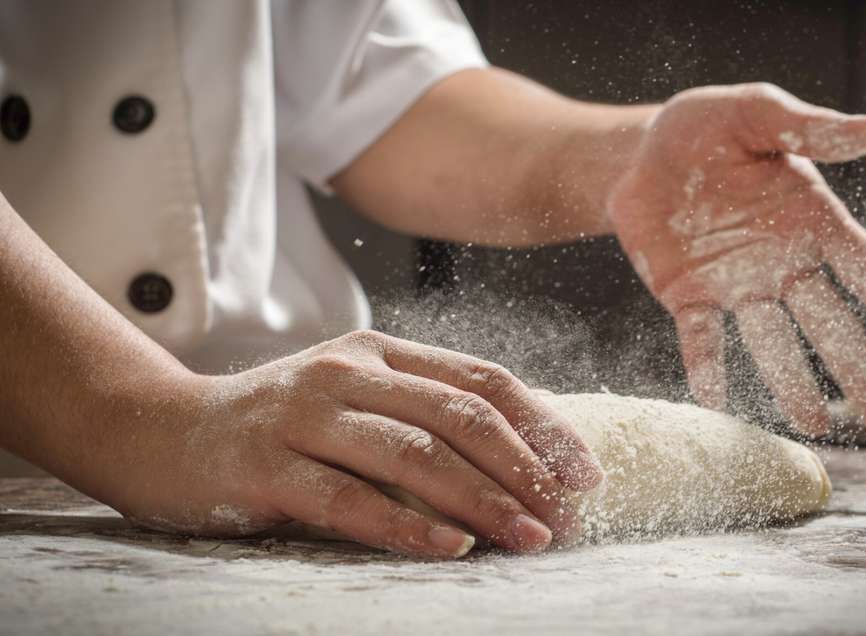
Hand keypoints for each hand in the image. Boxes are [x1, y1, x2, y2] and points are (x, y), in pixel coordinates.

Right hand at [104, 331, 602, 558]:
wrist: (160, 431)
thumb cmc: (278, 424)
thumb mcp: (354, 399)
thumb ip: (423, 413)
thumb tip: (525, 454)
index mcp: (379, 352)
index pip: (481, 379)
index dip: (543, 425)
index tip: (587, 473)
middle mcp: (346, 372)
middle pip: (459, 415)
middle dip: (526, 468)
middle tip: (568, 516)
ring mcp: (303, 415)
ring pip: (413, 454)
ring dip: (483, 500)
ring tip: (530, 538)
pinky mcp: (264, 467)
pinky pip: (349, 498)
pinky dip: (407, 526)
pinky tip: (453, 550)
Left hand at [608, 83, 865, 433]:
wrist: (639, 153)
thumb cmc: (707, 128)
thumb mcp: (754, 113)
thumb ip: (807, 127)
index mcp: (813, 222)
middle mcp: (783, 263)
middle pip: (830, 323)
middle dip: (856, 370)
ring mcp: (736, 286)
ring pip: (772, 342)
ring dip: (792, 382)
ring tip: (814, 424)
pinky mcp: (687, 297)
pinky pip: (701, 337)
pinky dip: (707, 365)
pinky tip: (716, 398)